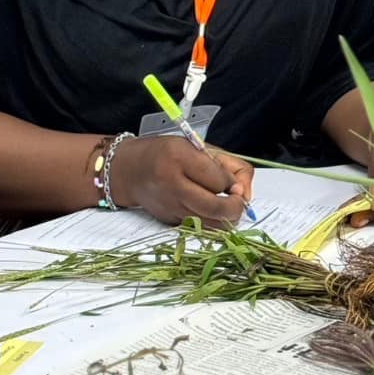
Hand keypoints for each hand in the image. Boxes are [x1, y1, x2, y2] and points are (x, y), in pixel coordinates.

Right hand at [108, 135, 251, 228]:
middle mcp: (173, 184)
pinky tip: (208, 209)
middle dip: (236, 207)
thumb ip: (225, 165)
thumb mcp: (196, 147)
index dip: (233, 183)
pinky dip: (211, 221)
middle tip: (239, 200)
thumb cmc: (166, 154)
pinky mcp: (170, 221)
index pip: (218, 179)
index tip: (233, 181)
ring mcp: (171, 207)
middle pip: (216, 208)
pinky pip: (200, 227)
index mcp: (179, 157)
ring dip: (226, 217)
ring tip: (226, 205)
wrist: (129, 171)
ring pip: (211, 224)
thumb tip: (243, 191)